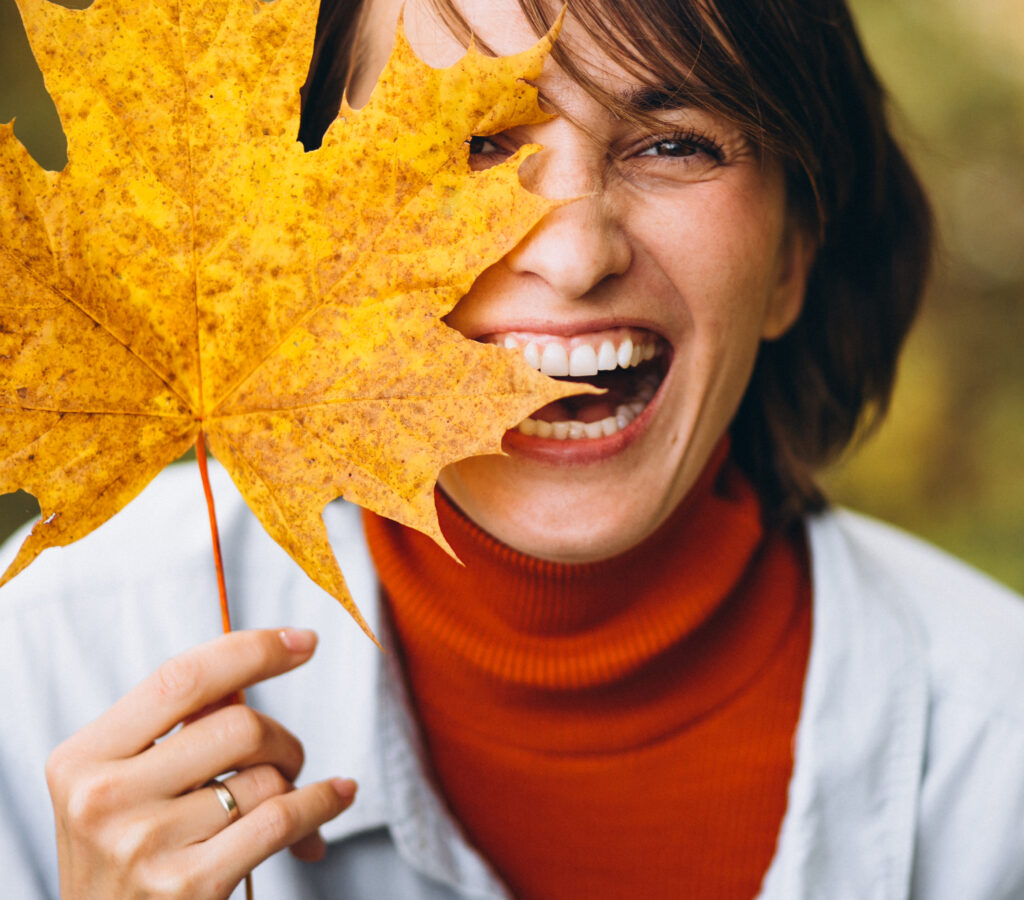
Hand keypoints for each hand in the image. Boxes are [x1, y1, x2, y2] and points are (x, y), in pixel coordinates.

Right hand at [45, 628, 355, 898]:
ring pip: (265, 777)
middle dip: (282, 738)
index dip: (253, 651)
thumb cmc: (129, 852)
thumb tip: (263, 668)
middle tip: (286, 759)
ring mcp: (143, 845)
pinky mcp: (186, 888)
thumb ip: (180, 729)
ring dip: (293, 782)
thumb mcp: (125, 784)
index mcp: (83, 757)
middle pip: (239, 725)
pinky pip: (281, 820)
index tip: (304, 641)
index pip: (183, 678)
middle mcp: (103, 798)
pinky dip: (322, 802)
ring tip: (284, 798)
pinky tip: (338, 794)